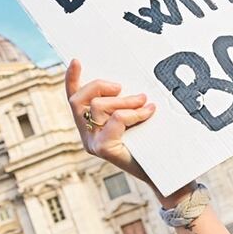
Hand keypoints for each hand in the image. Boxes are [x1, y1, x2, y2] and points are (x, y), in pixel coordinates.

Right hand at [65, 59, 155, 185]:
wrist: (161, 172)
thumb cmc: (148, 142)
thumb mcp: (133, 117)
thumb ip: (122, 102)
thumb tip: (125, 82)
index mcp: (88, 124)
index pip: (74, 98)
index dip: (71, 79)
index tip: (77, 61)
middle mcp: (85, 134)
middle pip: (80, 99)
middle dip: (101, 86)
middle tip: (122, 87)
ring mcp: (92, 143)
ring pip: (98, 106)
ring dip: (125, 100)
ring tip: (144, 100)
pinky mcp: (103, 149)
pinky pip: (116, 119)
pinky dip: (135, 112)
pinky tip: (149, 111)